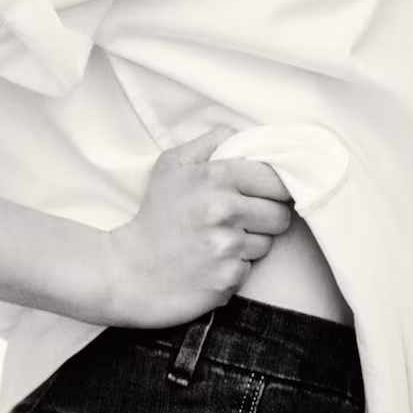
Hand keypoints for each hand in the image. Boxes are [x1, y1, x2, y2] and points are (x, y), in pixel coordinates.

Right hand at [99, 124, 294, 329]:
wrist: (132, 271)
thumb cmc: (156, 215)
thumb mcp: (172, 165)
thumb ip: (211, 142)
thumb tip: (243, 135)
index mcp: (215, 176)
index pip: (276, 178)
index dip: (273, 188)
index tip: (261, 194)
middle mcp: (224, 210)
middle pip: (280, 213)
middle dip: (265, 216)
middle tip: (239, 219)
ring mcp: (227, 246)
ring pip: (268, 242)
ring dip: (250, 242)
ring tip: (219, 240)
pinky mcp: (229, 277)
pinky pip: (251, 267)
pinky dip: (236, 266)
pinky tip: (212, 261)